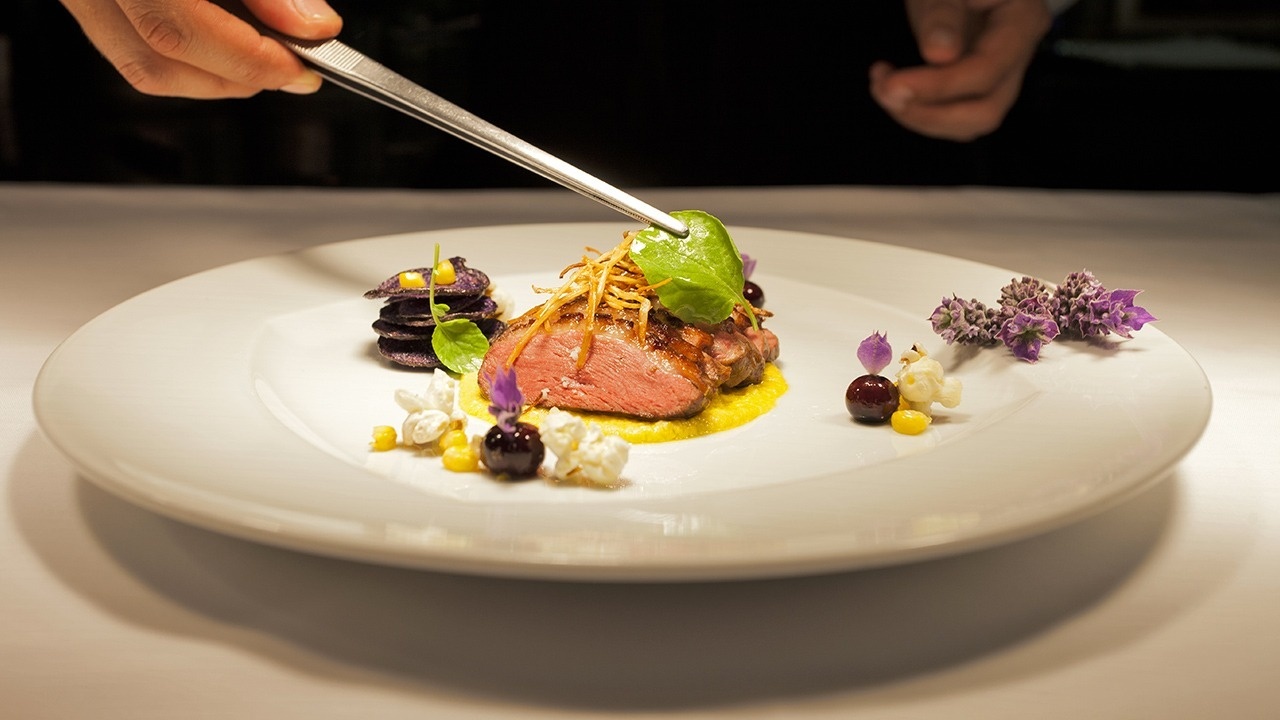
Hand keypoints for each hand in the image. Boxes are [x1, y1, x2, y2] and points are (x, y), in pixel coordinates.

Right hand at [57, 0, 342, 98]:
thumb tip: (314, 27)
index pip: (180, 28)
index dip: (252, 58)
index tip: (304, 66)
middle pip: (158, 59)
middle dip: (239, 75)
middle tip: (294, 70)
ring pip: (140, 64)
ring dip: (214, 77)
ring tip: (265, 60)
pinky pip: (127, 43)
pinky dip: (185, 58)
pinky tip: (223, 45)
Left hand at [869, 0, 1050, 140]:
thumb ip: (942, 11)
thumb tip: (939, 54)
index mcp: (1022, 20)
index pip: (986, 70)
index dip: (938, 86)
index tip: (892, 84)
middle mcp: (1020, 53)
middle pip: (986, 109)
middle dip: (929, 112)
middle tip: (883, 91)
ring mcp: (1003, 72)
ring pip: (970, 122)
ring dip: (920, 116)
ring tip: (881, 87)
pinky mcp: (980, 83)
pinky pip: (956, 115)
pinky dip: (922, 111)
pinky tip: (894, 88)